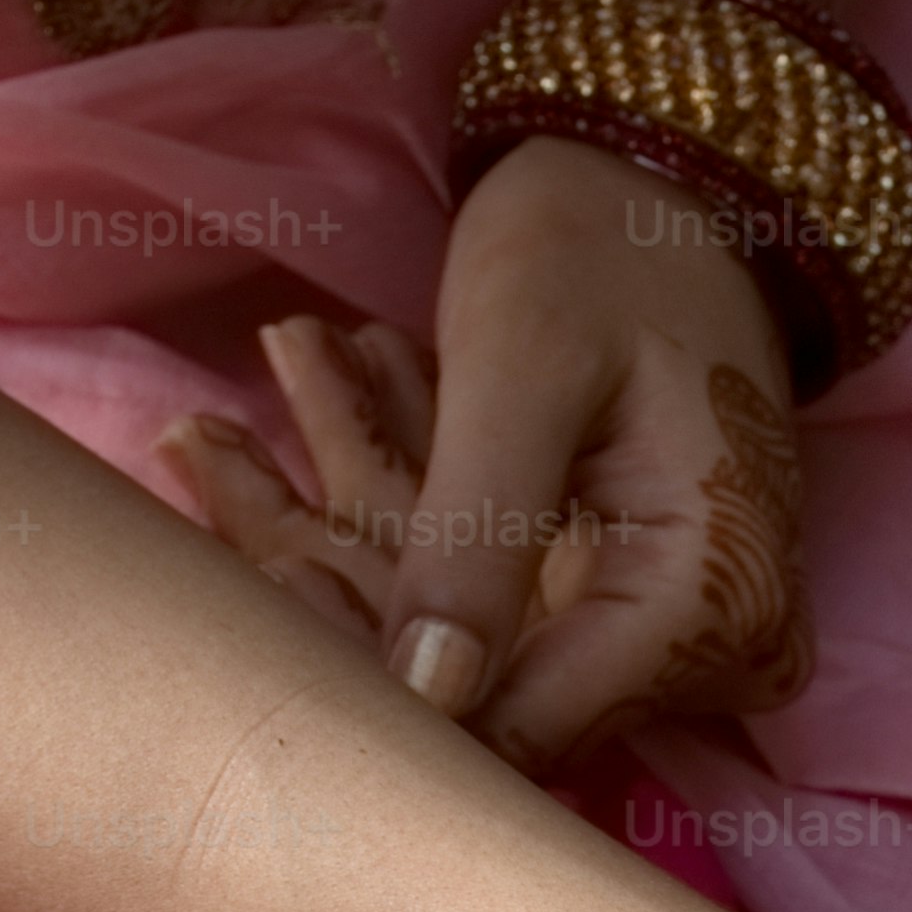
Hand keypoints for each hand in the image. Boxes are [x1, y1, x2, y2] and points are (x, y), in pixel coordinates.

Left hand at [156, 134, 815, 766]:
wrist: (670, 181)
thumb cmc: (601, 244)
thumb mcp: (522, 370)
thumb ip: (478, 535)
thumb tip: (429, 701)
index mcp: (706, 606)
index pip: (524, 729)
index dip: (383, 697)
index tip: (259, 613)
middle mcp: (711, 650)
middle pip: (492, 697)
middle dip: (340, 601)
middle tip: (200, 465)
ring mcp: (672, 633)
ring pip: (471, 646)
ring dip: (337, 549)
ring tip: (206, 430)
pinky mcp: (625, 601)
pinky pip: (490, 604)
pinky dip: (386, 530)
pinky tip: (282, 446)